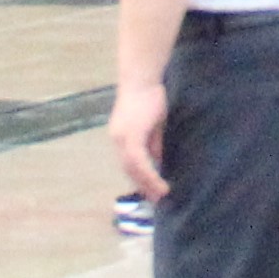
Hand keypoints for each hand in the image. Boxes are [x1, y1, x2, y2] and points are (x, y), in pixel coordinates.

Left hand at [108, 73, 172, 202]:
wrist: (143, 78)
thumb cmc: (150, 95)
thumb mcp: (154, 125)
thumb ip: (153, 143)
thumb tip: (157, 162)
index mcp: (121, 136)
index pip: (128, 163)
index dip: (139, 178)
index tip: (151, 191)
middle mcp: (117, 139)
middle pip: (128, 169)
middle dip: (143, 185)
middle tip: (157, 200)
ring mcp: (122, 138)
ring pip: (132, 168)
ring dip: (147, 183)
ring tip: (161, 195)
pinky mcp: (130, 135)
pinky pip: (138, 161)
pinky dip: (149, 174)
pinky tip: (160, 182)